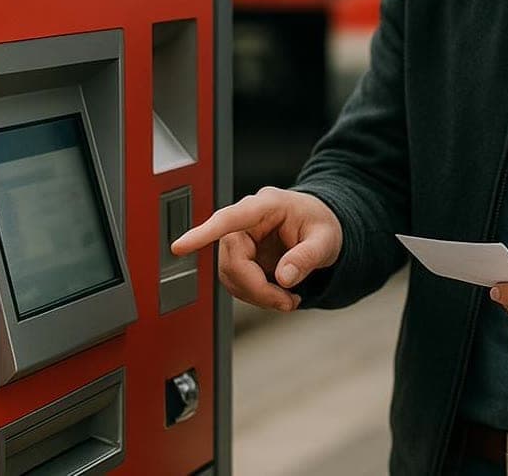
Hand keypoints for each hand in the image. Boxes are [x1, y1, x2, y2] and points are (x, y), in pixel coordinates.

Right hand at [170, 186, 342, 311]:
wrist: (320, 226)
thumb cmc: (322, 223)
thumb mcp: (327, 239)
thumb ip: (308, 256)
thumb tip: (284, 277)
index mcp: (266, 206)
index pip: (229, 219)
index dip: (203, 233)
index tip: (180, 246)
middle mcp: (247, 221)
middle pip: (232, 259)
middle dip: (257, 288)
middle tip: (287, 302)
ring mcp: (241, 239)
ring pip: (230, 275)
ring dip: (257, 295)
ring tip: (288, 299)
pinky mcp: (240, 256)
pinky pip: (236, 281)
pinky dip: (256, 295)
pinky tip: (278, 294)